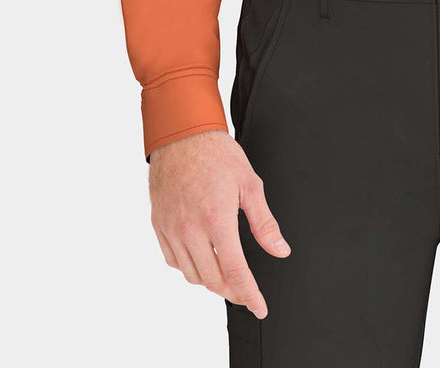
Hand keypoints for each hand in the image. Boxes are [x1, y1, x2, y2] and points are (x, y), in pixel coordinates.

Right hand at [149, 128, 290, 316]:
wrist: (182, 133)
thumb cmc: (217, 154)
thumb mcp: (250, 184)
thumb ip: (264, 222)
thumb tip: (281, 250)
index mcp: (216, 219)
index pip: (235, 271)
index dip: (249, 293)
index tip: (259, 306)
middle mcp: (190, 229)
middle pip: (212, 279)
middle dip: (232, 291)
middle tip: (246, 291)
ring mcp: (171, 228)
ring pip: (192, 274)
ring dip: (211, 281)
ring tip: (227, 275)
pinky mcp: (159, 225)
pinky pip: (173, 260)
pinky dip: (189, 267)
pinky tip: (202, 259)